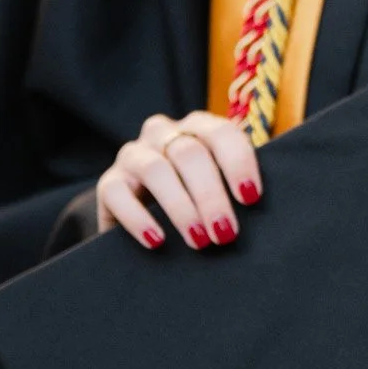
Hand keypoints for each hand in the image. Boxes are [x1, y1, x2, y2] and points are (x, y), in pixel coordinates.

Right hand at [95, 110, 261, 250]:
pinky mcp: (108, 182)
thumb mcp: (218, 189)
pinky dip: (138, 218)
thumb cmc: (198, 204)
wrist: (145, 221)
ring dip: (180, 207)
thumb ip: (237, 187)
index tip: (250, 198)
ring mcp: (133, 154)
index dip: (238, 163)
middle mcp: (163, 133)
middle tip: (225, 233)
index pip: (222, 133)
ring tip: (198, 240)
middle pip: (190, 154)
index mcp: (198, 127)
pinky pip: (117, 193)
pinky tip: (157, 240)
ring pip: (155, 169)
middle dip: (210, 195)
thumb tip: (258, 207)